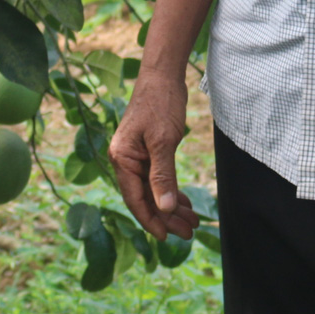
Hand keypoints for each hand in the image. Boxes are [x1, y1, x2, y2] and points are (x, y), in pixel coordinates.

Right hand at [108, 70, 199, 240]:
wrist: (162, 76)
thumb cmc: (160, 104)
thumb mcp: (164, 141)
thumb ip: (162, 176)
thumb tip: (163, 209)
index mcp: (122, 158)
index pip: (135, 199)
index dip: (151, 221)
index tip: (168, 238)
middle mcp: (125, 160)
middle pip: (144, 198)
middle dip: (166, 217)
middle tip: (189, 232)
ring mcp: (136, 156)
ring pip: (152, 190)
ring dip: (171, 207)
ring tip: (192, 221)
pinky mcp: (148, 151)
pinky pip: (157, 179)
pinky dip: (171, 191)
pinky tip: (184, 202)